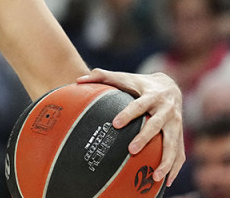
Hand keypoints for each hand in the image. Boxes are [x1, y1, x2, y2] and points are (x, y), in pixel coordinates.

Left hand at [77, 68, 184, 186]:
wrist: (170, 86)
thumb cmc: (140, 84)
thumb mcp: (124, 77)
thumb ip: (102, 76)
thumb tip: (78, 79)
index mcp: (152, 96)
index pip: (139, 105)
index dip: (128, 114)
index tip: (115, 124)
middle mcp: (167, 110)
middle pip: (156, 126)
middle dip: (145, 138)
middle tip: (131, 150)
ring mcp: (176, 124)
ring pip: (173, 144)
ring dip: (165, 161)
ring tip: (154, 176)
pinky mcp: (180, 135)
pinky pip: (180, 154)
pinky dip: (175, 168)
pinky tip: (165, 182)